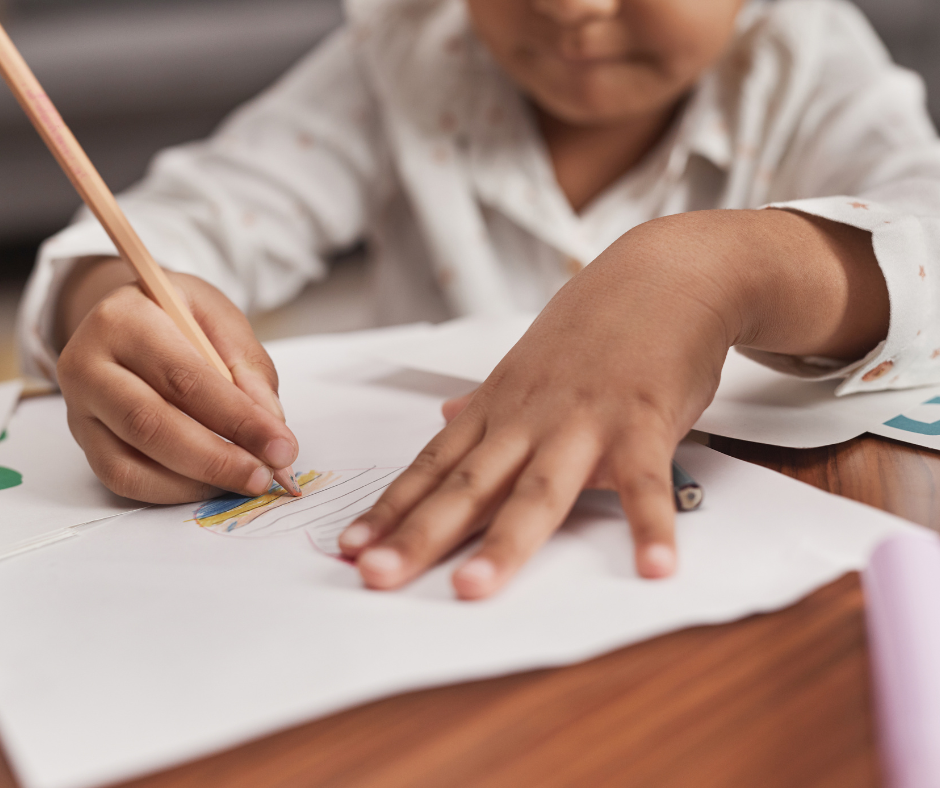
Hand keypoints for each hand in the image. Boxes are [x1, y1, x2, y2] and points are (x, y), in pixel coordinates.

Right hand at [57, 261, 298, 502]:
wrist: (127, 321)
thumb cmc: (178, 318)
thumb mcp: (219, 319)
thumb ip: (248, 367)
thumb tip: (270, 424)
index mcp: (123, 320)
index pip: (185, 379)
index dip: (238, 419)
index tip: (282, 446)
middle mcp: (87, 364)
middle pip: (151, 425)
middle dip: (218, 460)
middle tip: (265, 475)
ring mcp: (79, 408)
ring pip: (131, 463)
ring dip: (197, 482)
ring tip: (244, 480)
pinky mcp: (83, 441)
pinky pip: (122, 479)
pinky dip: (172, 491)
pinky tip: (210, 484)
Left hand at [338, 209, 888, 598]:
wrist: (663, 272)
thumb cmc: (596, 325)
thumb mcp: (527, 365)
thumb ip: (486, 404)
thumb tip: (445, 420)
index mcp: (500, 409)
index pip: (434, 465)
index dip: (391, 510)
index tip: (350, 548)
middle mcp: (530, 418)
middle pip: (467, 484)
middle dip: (419, 533)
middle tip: (376, 576)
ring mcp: (585, 420)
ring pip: (539, 488)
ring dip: (506, 541)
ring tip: (473, 589)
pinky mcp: (643, 421)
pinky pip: (646, 482)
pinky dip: (650, 526)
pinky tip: (653, 570)